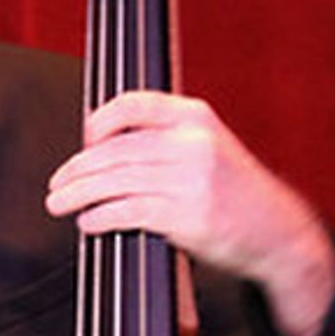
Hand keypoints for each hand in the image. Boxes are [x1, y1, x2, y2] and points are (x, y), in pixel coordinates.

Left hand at [45, 90, 334, 335]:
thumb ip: (166, 139)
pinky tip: (88, 222)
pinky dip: (100, 217)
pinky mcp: (187, 217)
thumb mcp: (209, 146)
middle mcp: (192, 143)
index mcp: (195, 117)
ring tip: (59, 203)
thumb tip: (105, 147)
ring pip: (115, 182)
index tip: (83, 141)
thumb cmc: (238, 193)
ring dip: (78, 194)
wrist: (277, 230)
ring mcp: (191, 180)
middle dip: (77, 169)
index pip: (132, 105)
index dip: (98, 122)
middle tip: (57, 183)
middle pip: (115, 150)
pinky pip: (128, 212)